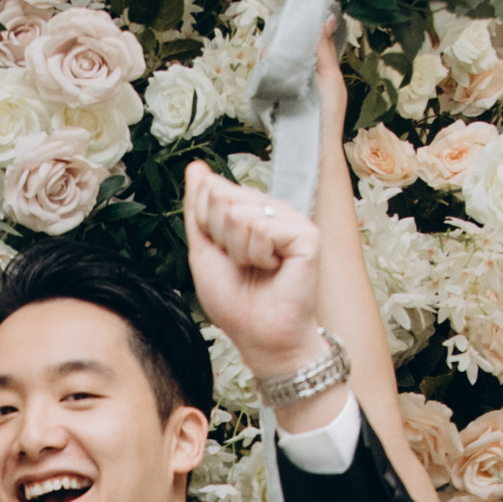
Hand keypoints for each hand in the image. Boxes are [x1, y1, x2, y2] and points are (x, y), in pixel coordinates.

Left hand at [182, 164, 325, 381]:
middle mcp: (272, 211)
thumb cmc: (235, 300)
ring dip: (239, 250)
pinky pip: (263, 227)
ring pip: (239, 213)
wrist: (259, 335)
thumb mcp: (203, 250)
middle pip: (222, 197)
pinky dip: (258, 254)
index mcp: (249, 212)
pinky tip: (274, 268)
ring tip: (257, 268)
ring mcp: (291, 220)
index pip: (212, 190)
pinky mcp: (307, 234)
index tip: (223, 253)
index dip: (206, 225)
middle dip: (221, 236)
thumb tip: (195, 167)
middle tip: (241, 264)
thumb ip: (197, 207)